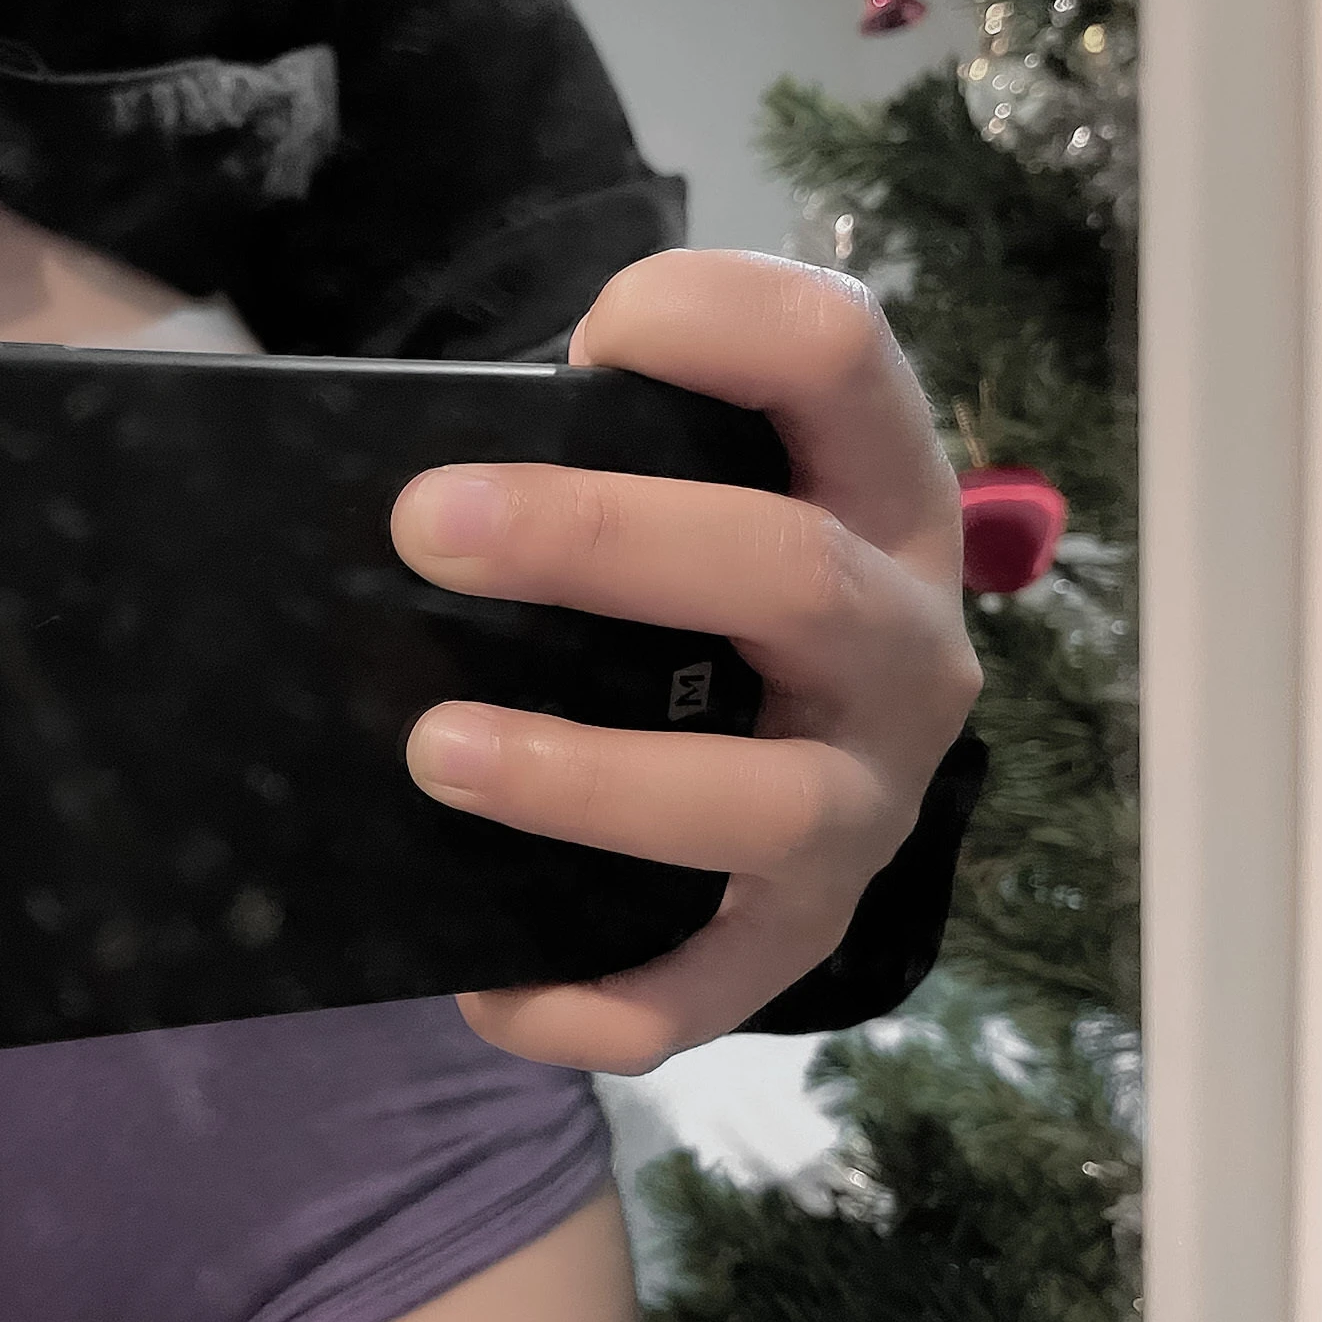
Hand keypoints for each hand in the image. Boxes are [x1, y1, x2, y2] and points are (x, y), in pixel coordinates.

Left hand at [390, 250, 981, 1075]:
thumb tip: (419, 464)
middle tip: (426, 527)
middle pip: (788, 572)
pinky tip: (490, 991)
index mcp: (877, 485)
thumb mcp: (689, 478)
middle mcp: (902, 641)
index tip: (580, 341)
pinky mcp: (801, 928)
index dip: (712, 320)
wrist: (797, 747)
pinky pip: (712, 988)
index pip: (837, 348)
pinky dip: (602, 1002)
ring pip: (761, 802)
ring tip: (438, 752)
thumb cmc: (698, 578)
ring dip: (590, 780)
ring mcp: (868, 798)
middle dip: (599, 539)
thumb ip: (600, 437)